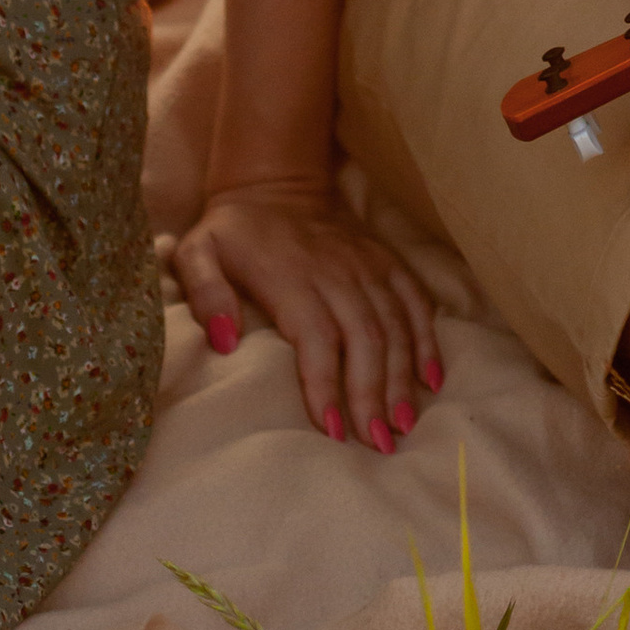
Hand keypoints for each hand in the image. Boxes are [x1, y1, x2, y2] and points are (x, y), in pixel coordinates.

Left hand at [171, 175, 443, 450]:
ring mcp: (366, 266)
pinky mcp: (386, 262)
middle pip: (364, 338)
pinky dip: (427, 340)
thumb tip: (223, 342)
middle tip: (377, 444)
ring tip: (402, 426)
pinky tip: (432, 380)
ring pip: (394, 325)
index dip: (326, 383)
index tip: (331, 430)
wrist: (275, 184)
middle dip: (372, 394)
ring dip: (401, 377)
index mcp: (291, 275)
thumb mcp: (197, 252)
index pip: (316, 336)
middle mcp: (337, 272)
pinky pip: (416, 302)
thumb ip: (204, 292)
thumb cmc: (232, 232)